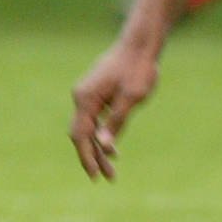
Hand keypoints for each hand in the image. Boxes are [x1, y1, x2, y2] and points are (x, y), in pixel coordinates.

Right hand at [69, 40, 159, 180]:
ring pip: (88, 127)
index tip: (96, 176)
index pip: (81, 136)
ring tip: (112, 168)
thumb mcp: (133, 97)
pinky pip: (94, 118)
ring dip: (99, 147)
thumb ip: (117, 122)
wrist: (140, 43)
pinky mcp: (96, 92)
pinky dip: (101, 133)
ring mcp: (87, 93)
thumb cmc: (139, 68)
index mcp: (86, 98)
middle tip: (109, 177)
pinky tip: (112, 146)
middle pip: (82, 134)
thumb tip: (104, 147)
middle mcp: (82, 96)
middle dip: (94, 156)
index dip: (87, 158)